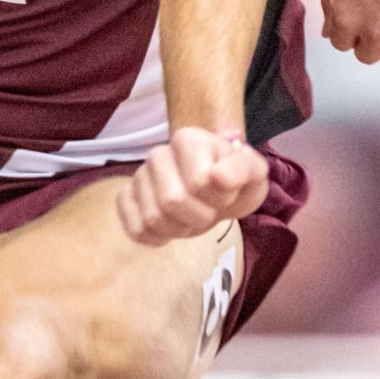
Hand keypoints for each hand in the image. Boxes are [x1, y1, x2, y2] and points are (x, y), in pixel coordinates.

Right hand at [120, 127, 267, 245]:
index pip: (198, 182)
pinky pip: (135, 230)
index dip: (219, 198)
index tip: (227, 193)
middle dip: (200, 217)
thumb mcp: (253, 171)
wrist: (219, 188)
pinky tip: (172, 228)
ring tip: (192, 218)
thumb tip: (218, 177)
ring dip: (181, 229)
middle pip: (171, 201)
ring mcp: (139, 177)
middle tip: (210, 211)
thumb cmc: (235, 179)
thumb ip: (242, 169)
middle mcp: (157, 154)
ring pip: (152, 219)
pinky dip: (157, 238)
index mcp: (187, 139)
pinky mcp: (126, 200)